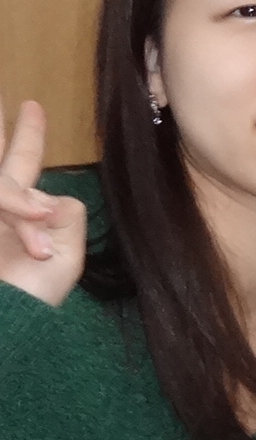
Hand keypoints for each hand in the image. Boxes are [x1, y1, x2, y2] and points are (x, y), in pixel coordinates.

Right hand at [0, 102, 83, 306]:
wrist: (7, 336)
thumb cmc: (34, 304)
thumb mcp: (65, 256)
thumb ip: (65, 215)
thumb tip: (44, 197)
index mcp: (20, 214)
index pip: (21, 165)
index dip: (27, 134)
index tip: (29, 104)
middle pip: (0, 168)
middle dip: (2, 137)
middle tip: (8, 102)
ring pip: (1, 187)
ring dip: (13, 203)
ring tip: (37, 249)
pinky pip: (1, 204)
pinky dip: (13, 211)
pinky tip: (35, 248)